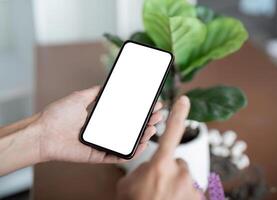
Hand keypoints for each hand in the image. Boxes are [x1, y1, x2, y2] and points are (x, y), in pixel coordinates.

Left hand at [34, 86, 162, 162]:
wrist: (43, 133)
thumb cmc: (58, 115)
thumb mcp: (79, 97)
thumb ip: (94, 92)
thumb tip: (106, 85)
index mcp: (102, 119)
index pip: (126, 115)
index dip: (140, 110)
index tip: (152, 104)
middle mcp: (104, 131)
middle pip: (130, 128)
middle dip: (146, 121)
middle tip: (158, 115)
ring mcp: (103, 144)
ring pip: (128, 142)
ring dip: (143, 136)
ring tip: (153, 127)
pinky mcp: (98, 155)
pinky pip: (118, 156)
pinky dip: (131, 152)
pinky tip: (142, 144)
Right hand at [116, 96, 205, 199]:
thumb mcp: (127, 185)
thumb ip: (139, 169)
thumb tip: (148, 166)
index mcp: (161, 165)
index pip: (171, 133)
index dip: (178, 114)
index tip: (184, 100)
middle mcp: (180, 173)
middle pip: (177, 162)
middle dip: (169, 170)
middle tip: (157, 187)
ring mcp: (192, 187)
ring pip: (184, 178)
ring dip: (176, 185)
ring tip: (163, 198)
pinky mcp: (200, 198)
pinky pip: (191, 191)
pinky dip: (183, 196)